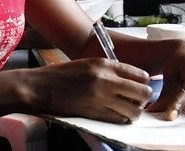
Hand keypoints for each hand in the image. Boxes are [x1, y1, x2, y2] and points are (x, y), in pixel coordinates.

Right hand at [34, 58, 151, 122]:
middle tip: (136, 100)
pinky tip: (116, 115)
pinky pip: (119, 119)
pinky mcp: (94, 112)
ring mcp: (100, 98)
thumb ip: (108, 69)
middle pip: (143, 93)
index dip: (143, 83)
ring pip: (134, 110)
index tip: (139, 87)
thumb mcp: (87, 63)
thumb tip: (128, 79)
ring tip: (127, 110)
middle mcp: (106, 80)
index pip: (140, 75)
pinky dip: (121, 119)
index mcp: (104, 64)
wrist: (41, 86)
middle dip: (143, 99)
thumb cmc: (62, 74)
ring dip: (133, 112)